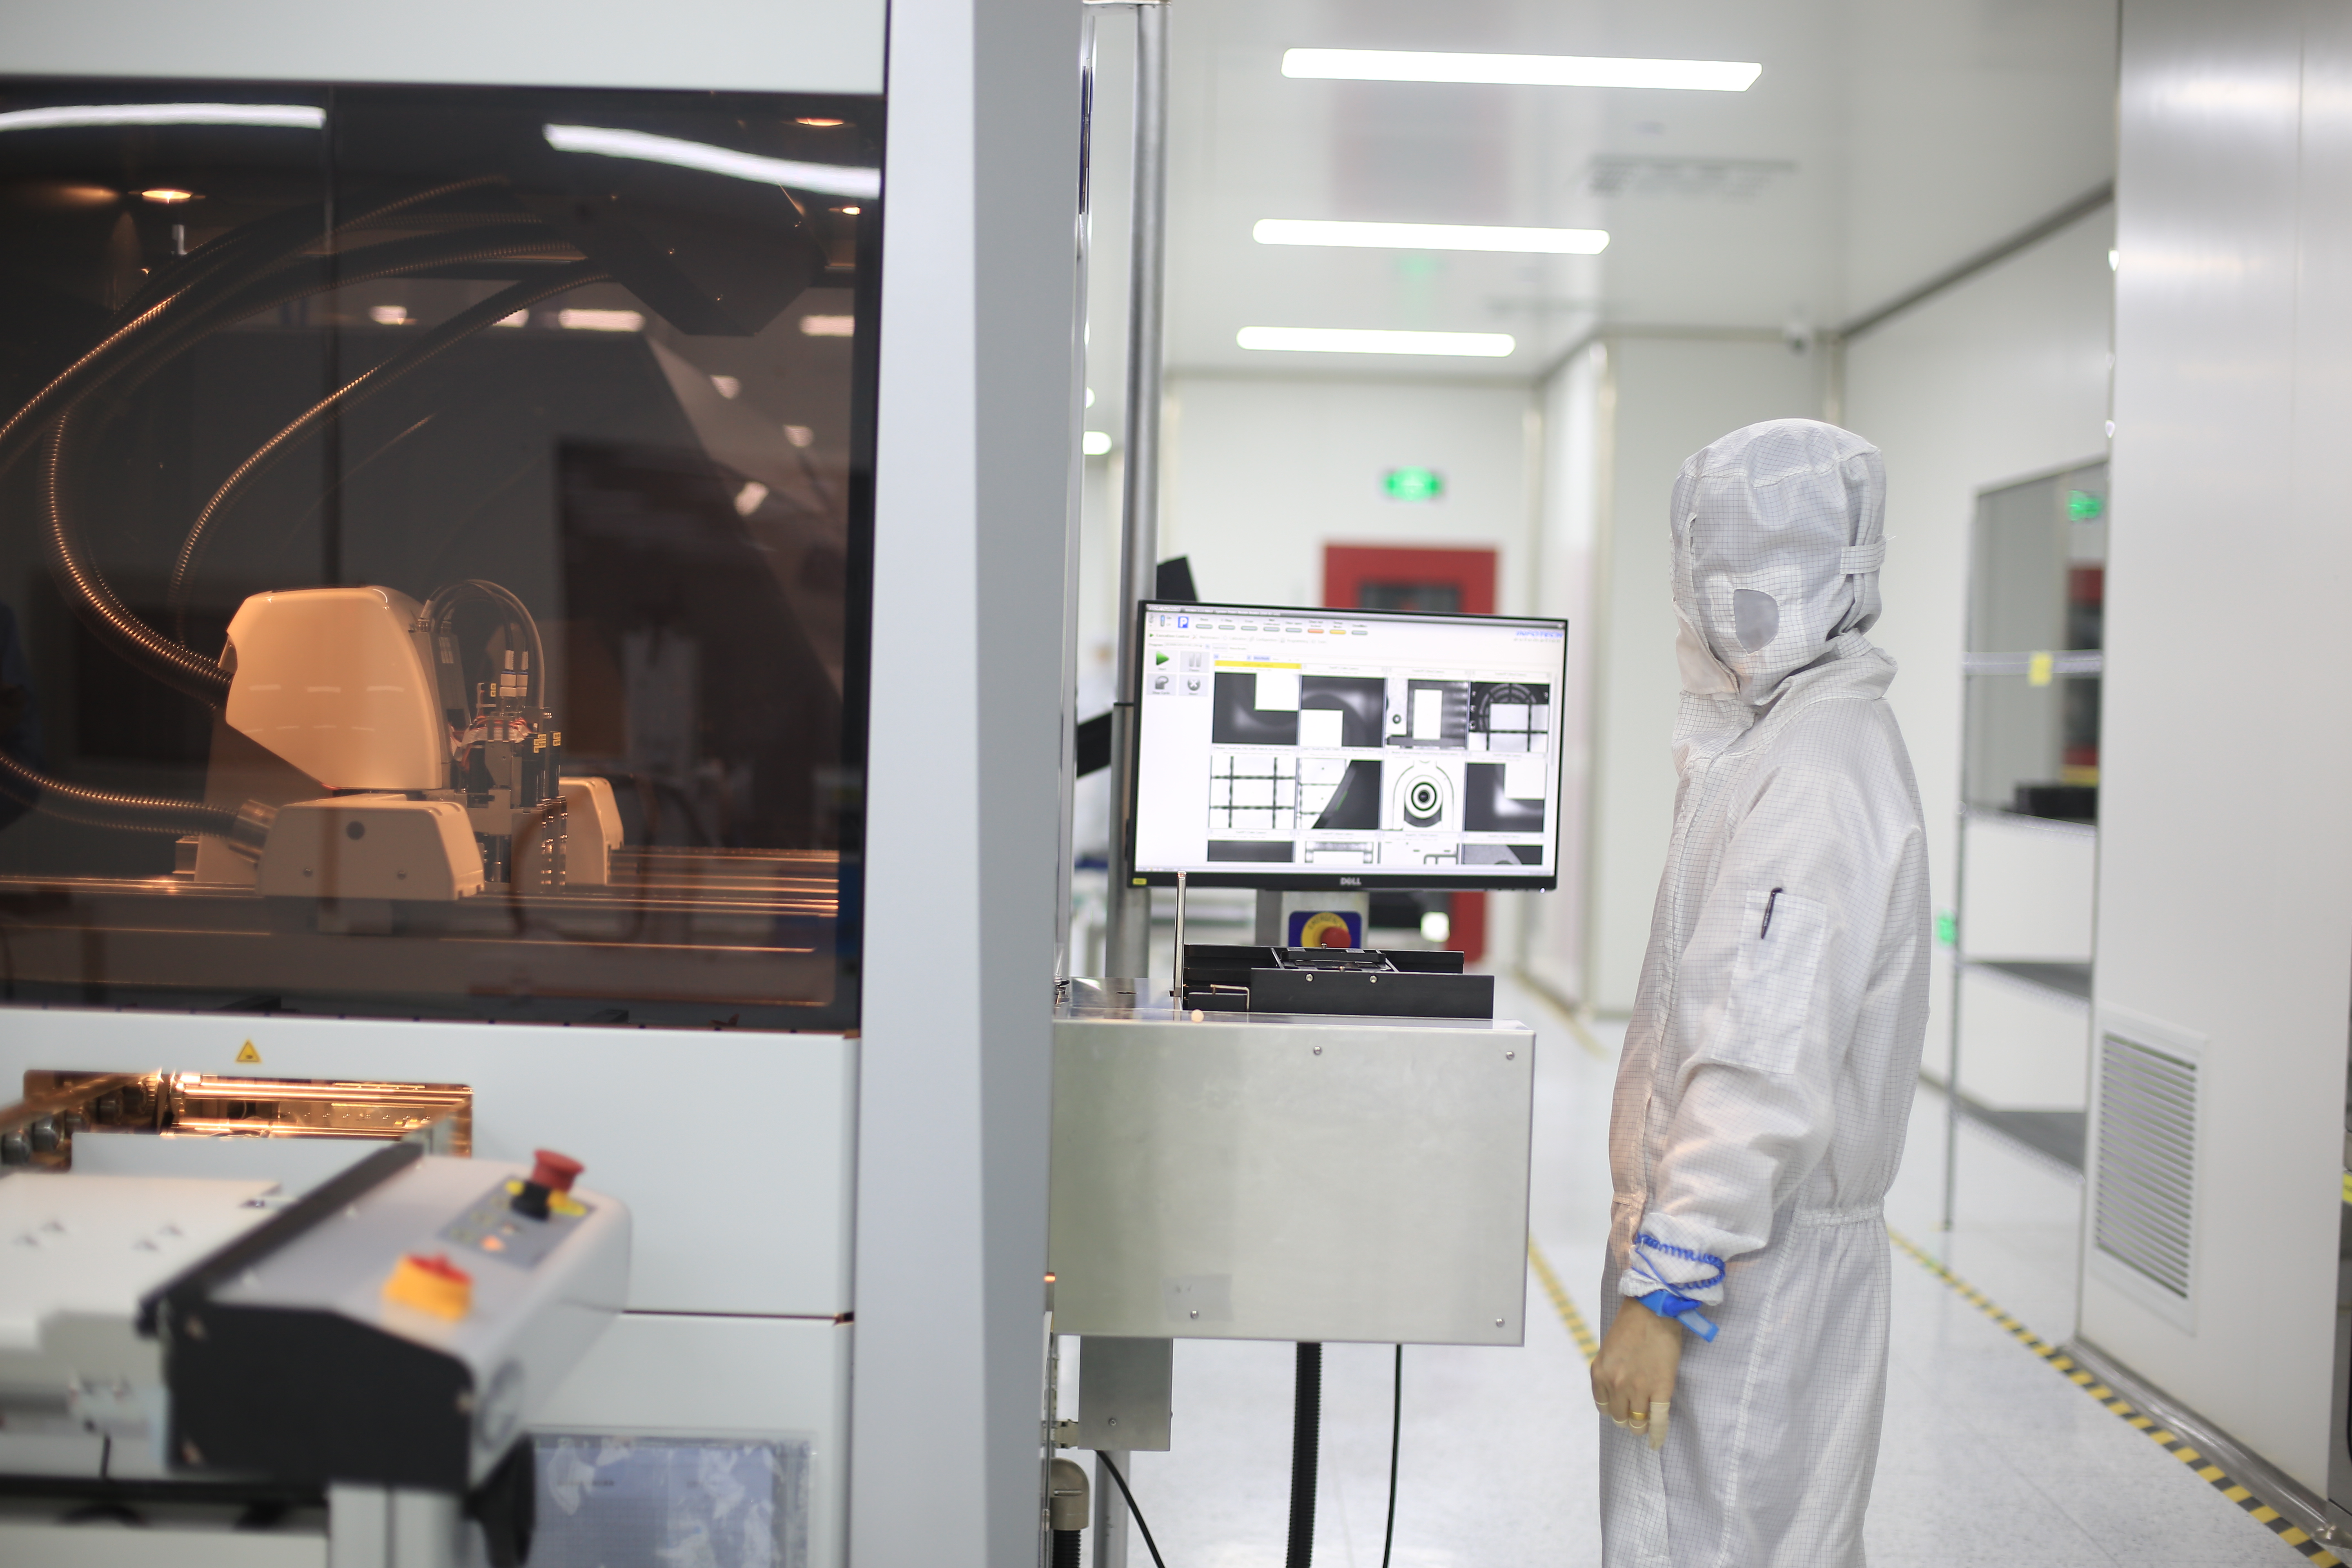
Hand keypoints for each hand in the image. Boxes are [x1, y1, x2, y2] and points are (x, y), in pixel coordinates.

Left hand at [1591, 1298, 1681, 1449]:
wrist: (1653, 1310)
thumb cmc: (1632, 1325)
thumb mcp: (1609, 1349)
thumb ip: (1609, 1371)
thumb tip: (1615, 1392)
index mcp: (1600, 1373)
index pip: (1603, 1407)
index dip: (1613, 1410)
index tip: (1621, 1409)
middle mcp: (1615, 1384)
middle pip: (1619, 1417)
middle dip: (1627, 1418)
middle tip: (1635, 1415)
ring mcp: (1637, 1388)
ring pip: (1637, 1422)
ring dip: (1641, 1426)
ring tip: (1646, 1425)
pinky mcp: (1660, 1389)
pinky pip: (1658, 1420)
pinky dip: (1657, 1434)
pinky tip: (1656, 1442)